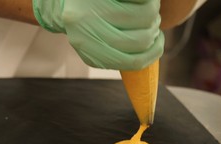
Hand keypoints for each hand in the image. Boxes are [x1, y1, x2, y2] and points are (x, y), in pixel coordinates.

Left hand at [33, 0, 164, 69]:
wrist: (63, 0)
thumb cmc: (85, 20)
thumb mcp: (95, 43)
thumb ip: (118, 52)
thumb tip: (150, 52)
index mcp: (90, 52)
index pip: (133, 61)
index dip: (153, 53)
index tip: (157, 41)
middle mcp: (88, 31)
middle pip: (142, 39)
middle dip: (153, 28)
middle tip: (150, 20)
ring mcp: (93, 9)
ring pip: (145, 16)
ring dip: (152, 10)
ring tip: (145, 6)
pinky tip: (139, 0)